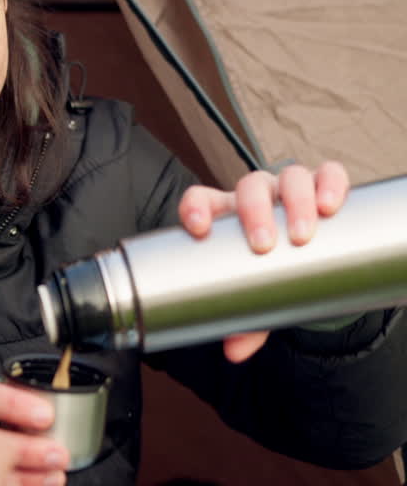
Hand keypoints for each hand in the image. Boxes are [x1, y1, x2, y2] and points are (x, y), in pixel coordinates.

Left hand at [177, 161, 349, 361]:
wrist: (308, 266)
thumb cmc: (269, 273)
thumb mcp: (255, 295)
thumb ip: (244, 321)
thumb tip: (234, 352)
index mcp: (226, 215)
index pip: (201, 199)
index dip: (195, 207)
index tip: (198, 228)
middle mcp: (255, 196)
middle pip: (249, 186)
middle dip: (255, 213)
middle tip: (264, 245)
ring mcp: (289, 188)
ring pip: (289, 177)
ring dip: (294, 202)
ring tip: (301, 234)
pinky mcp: (323, 187)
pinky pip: (328, 173)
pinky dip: (330, 183)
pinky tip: (330, 206)